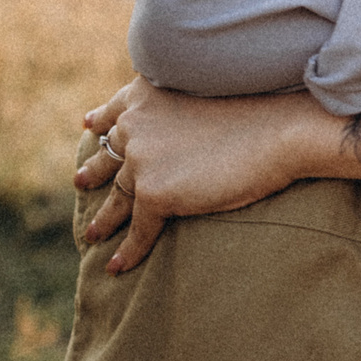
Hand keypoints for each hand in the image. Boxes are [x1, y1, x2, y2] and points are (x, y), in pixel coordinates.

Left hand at [75, 78, 326, 270]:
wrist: (280, 132)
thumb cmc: (262, 112)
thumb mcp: (210, 93)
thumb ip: (183, 106)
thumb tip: (181, 126)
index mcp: (148, 96)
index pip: (116, 111)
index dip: (101, 120)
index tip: (89, 125)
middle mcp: (136, 125)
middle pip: (108, 156)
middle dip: (93, 171)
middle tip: (79, 182)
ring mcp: (143, 161)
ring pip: (117, 197)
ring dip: (103, 219)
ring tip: (92, 234)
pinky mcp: (156, 194)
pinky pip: (138, 229)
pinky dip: (128, 251)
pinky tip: (118, 266)